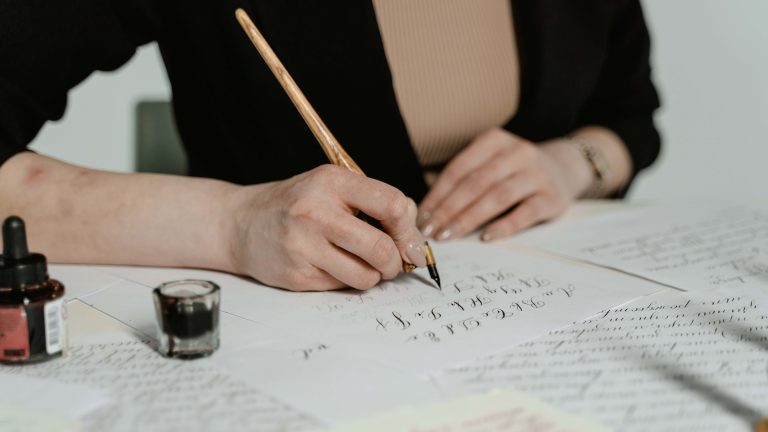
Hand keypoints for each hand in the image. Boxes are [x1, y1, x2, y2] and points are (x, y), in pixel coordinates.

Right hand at [225, 165, 426, 290]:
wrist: (240, 223)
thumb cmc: (297, 204)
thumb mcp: (332, 187)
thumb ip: (373, 203)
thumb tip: (414, 240)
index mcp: (331, 182)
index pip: (392, 205)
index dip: (409, 230)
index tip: (410, 243)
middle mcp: (315, 211)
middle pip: (381, 248)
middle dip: (395, 262)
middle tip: (392, 263)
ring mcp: (303, 245)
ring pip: (365, 276)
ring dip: (372, 276)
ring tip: (361, 264)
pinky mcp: (296, 275)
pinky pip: (341, 287)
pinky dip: (346, 281)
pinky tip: (330, 266)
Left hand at [418, 128, 592, 240]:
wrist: (565, 167)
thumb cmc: (514, 171)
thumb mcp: (491, 162)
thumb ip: (465, 180)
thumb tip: (428, 211)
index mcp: (494, 141)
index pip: (458, 169)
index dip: (437, 195)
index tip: (422, 217)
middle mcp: (517, 153)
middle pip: (475, 183)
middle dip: (448, 210)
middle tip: (430, 231)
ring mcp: (536, 174)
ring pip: (496, 197)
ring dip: (468, 219)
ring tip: (449, 236)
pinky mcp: (552, 197)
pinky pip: (525, 213)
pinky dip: (504, 226)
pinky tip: (485, 238)